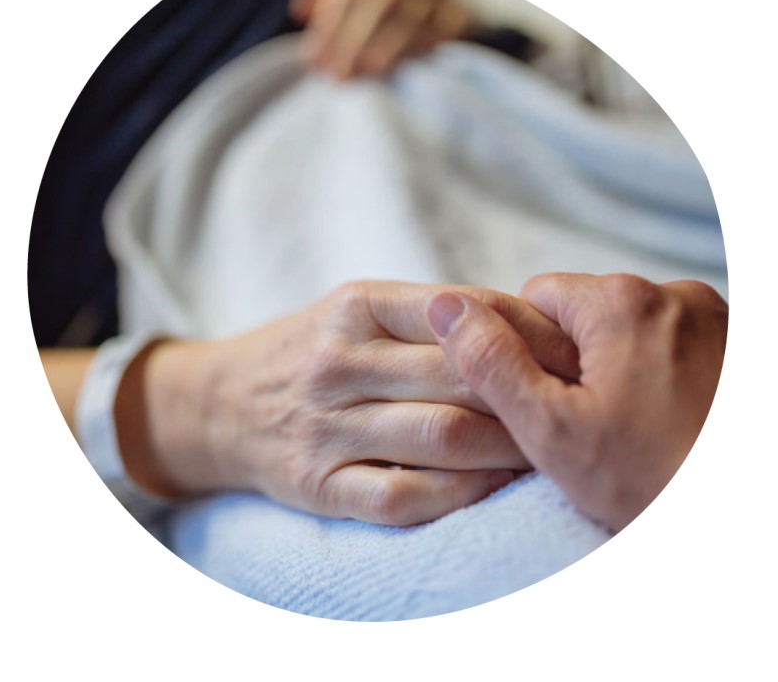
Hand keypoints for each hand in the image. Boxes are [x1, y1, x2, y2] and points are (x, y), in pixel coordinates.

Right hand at [117, 281, 578, 525]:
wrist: (222, 401)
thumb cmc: (310, 349)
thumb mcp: (354, 309)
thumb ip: (427, 313)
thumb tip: (522, 323)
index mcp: (354, 306)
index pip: (459, 311)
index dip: (526, 329)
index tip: (572, 346)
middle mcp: (337, 363)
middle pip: (459, 376)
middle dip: (530, 388)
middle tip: (580, 399)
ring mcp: (325, 427)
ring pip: (442, 437)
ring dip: (508, 445)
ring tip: (549, 445)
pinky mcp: (319, 484)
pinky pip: (404, 496)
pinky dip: (461, 494)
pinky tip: (494, 485)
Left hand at [289, 0, 471, 79]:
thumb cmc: (395, 0)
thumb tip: (299, 10)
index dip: (328, 23)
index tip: (313, 57)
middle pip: (376, 1)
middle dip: (352, 41)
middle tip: (336, 74)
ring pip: (409, 17)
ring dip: (385, 47)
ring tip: (366, 73)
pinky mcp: (458, 13)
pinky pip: (438, 31)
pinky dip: (418, 50)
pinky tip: (400, 69)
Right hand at [427, 273, 727, 531]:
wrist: (752, 534)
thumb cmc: (660, 484)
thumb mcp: (554, 431)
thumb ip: (491, 363)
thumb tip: (445, 306)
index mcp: (621, 302)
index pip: (536, 297)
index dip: (527, 353)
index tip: (549, 403)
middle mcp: (675, 294)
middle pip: (586, 314)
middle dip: (576, 364)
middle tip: (593, 428)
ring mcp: (716, 319)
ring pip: (630, 332)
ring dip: (621, 371)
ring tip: (636, 432)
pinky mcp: (738, 346)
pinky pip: (673, 346)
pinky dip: (663, 377)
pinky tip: (671, 424)